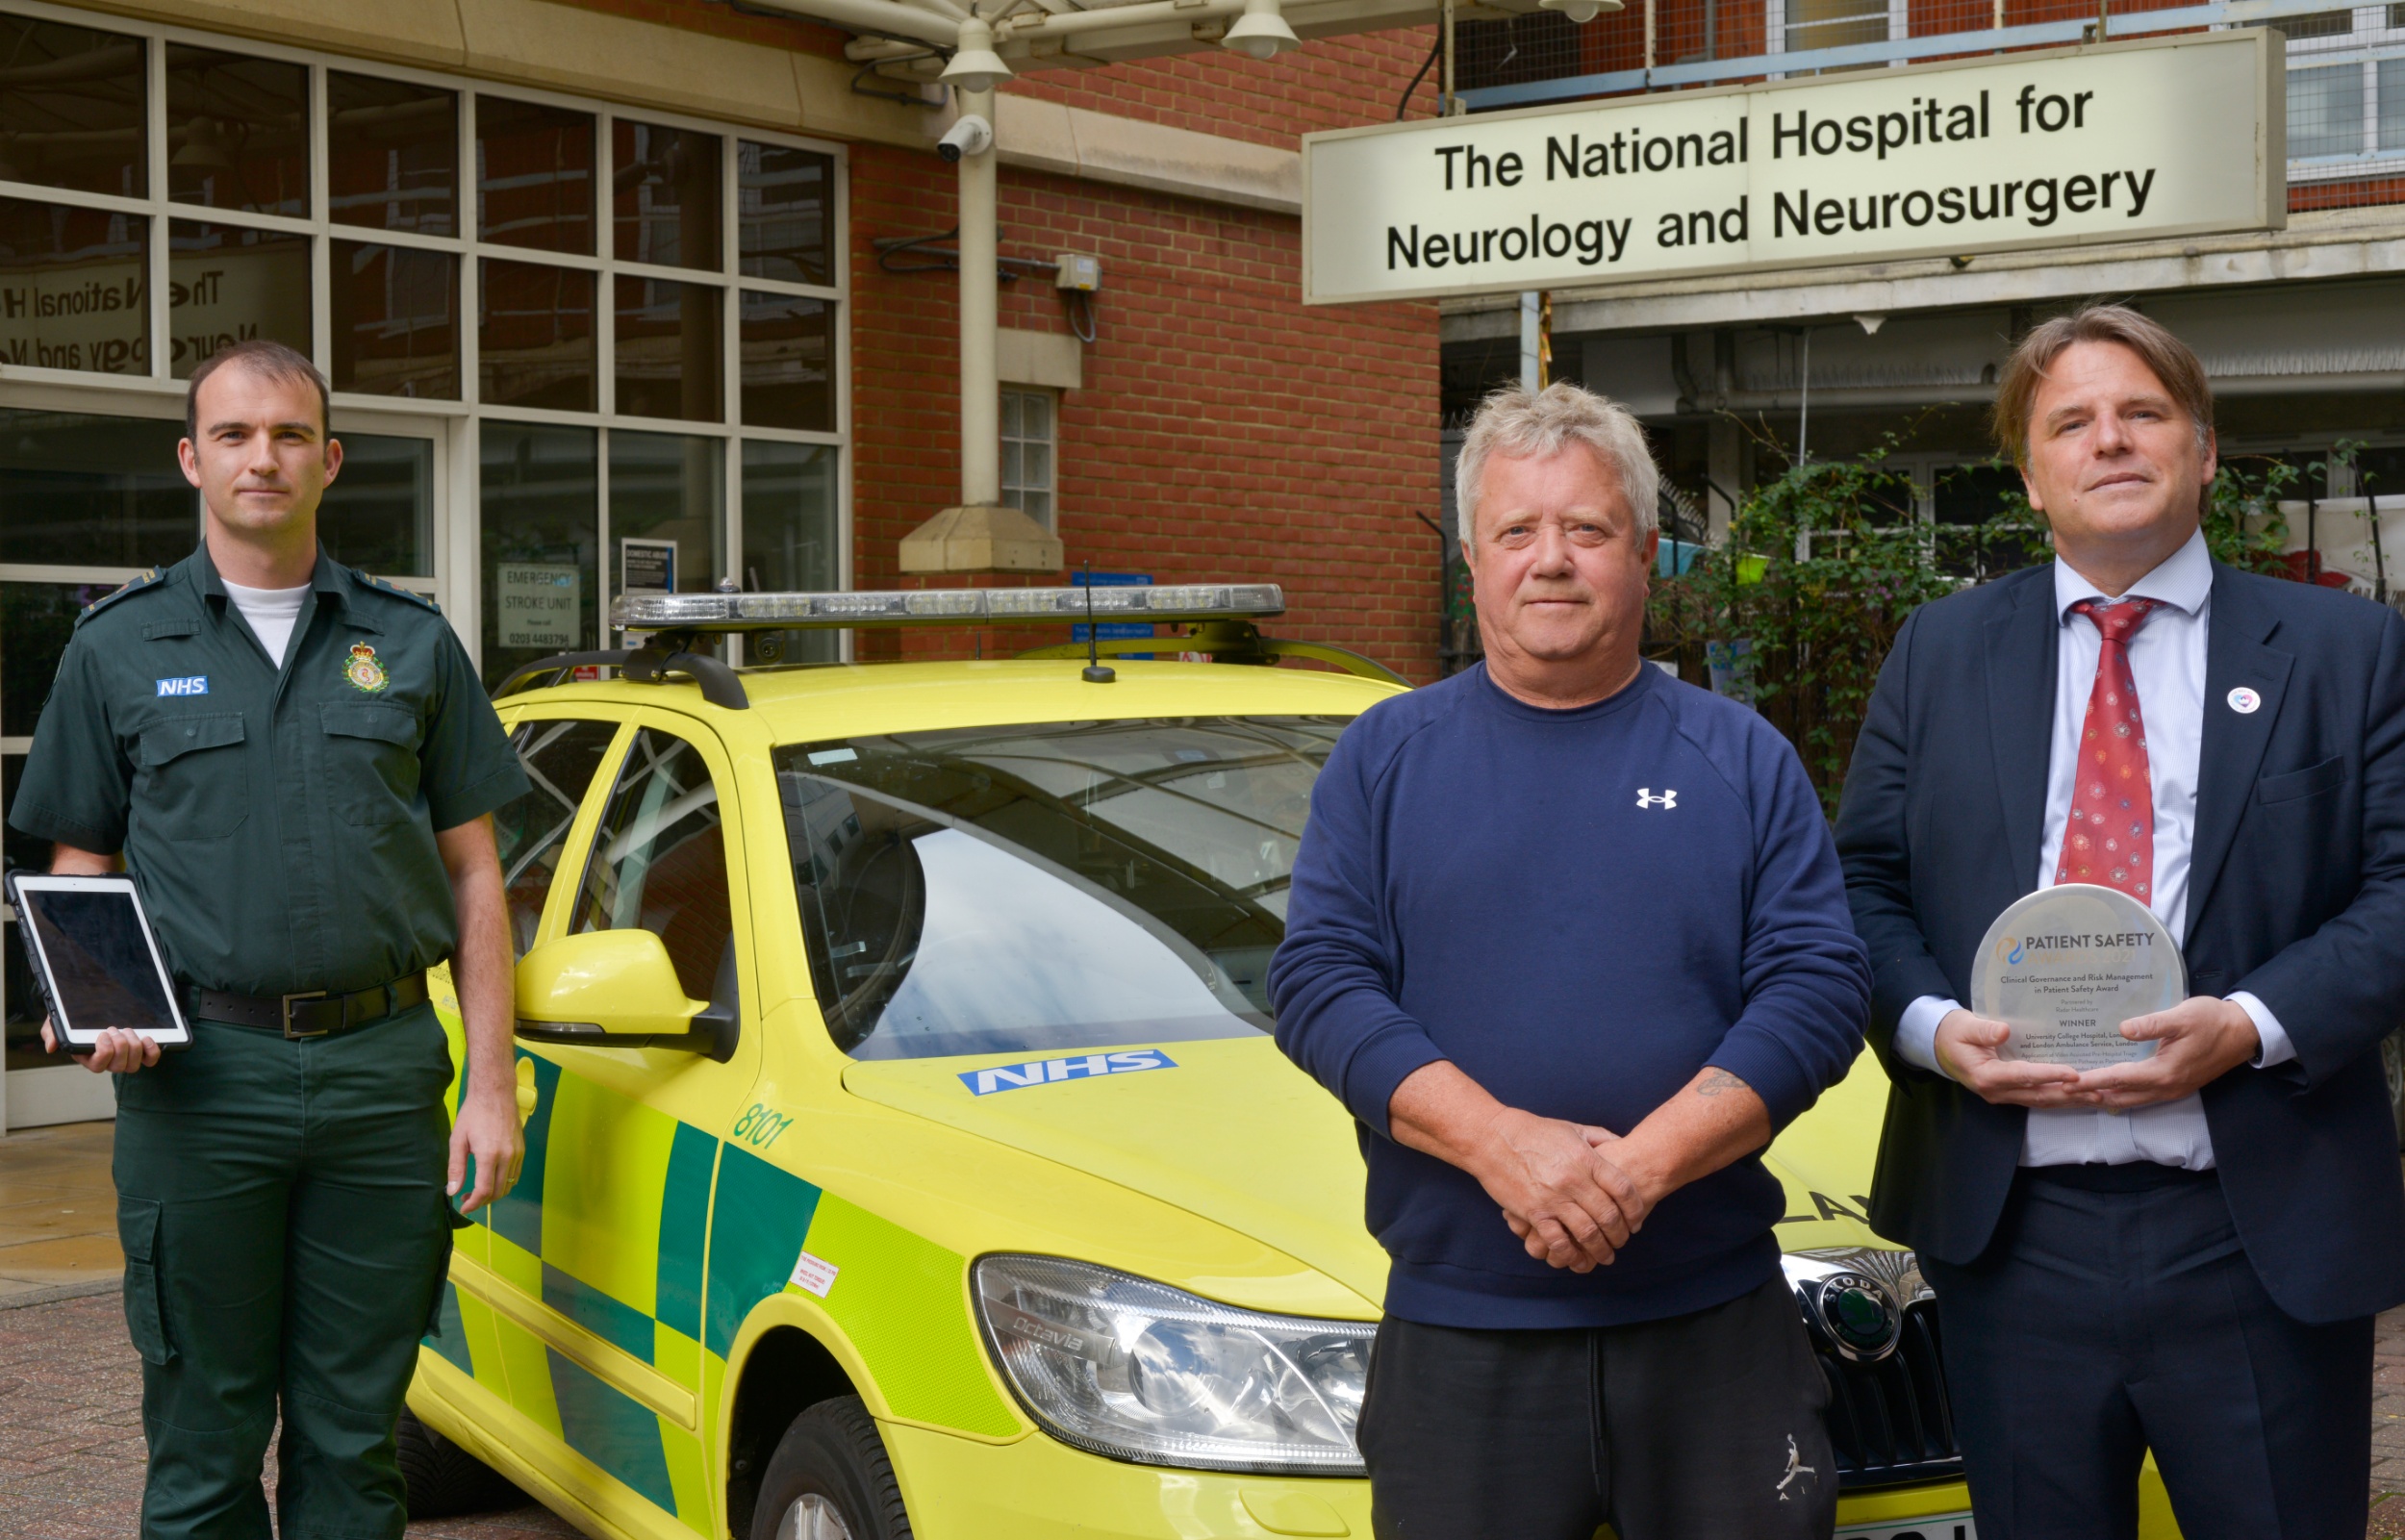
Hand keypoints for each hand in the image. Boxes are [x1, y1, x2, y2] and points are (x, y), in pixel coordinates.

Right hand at [42, 1018, 156, 1074]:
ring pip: (133, 1065)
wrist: (94, 1009)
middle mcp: (107, 1061)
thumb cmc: (74, 1020)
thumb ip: (52, 1033)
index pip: (98, 1066)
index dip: (104, 1053)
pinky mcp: (140, 1052)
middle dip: (121, 1047)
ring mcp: (124, 1058)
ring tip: (128, 1030)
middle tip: (116, 1029)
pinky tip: (146, 1038)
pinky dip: (151, 1051)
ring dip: (134, 1047)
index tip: (102, 1034)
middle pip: (118, 1067)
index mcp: (88, 1057)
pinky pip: (150, 1060)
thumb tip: (51, 1047)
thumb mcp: (58, 1022)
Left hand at [447, 1084, 524, 1214]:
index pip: (484, 1191)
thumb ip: (456, 1167)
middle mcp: (507, 1157)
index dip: (473, 1204)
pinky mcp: (522, 1149)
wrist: (495, 1094)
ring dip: (494, 1193)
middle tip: (467, 1198)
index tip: (463, 1207)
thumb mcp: (458, 1139)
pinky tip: (492, 1177)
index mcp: (489, 1155)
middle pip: (498, 1192)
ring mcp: (518, 1153)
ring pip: (509, 1185)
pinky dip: (504, 1182)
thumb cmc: (474, 1114)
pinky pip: (516, 1174)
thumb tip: (453, 1190)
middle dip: (482, 1201)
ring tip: (478, 1190)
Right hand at [1503, 1128, 1656, 1269]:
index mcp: (1586, 1158)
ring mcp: (1552, 1198)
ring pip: (1587, 1233)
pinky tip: (1577, 1259)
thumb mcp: (1571, 1129)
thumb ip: (1599, 1137)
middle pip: (1608, 1215)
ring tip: (1605, 1257)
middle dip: (1620, 1234)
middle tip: (1622, 1241)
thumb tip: (1621, 1144)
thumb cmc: (1534, 1132)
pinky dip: (1571, 1254)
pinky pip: (1557, 1241)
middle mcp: (1573, 1180)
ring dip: (1600, 1250)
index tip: (1637, 1220)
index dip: (1635, 1208)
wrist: (1492, 1138)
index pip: (1623, 1189)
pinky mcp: (1533, 1212)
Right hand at [1933, 1010, 2083, 1107]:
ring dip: (2069, 1101)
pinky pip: (2037, 1098)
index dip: (2049, 1075)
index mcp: (1985, 1075)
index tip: (2074, 1073)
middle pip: (2038, 1096)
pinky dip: (2059, 1098)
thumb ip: (1983, 1030)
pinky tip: (2078, 1096)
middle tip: (2098, 1092)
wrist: (1939, 1046)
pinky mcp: (2009, 1093)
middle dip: (2069, 1095)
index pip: (2023, 1076)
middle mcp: (1997, 1091)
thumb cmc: (1953, 1033)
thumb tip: (2004, 1030)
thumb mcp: (1964, 1026)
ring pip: (2041, 1101)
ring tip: (2097, 1097)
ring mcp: (2003, 1095)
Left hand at [2072, 996, 2260, 1110]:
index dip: (2092, 1081)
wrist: (2244, 1032)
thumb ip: (2152, 1024)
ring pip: (2133, 1100)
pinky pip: (2144, 1096)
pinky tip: (2112, 1087)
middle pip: (2121, 1096)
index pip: (2118, 1079)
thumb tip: (2123, 1029)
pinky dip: (2124, 1094)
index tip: (2068, 1082)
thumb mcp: (2181, 1017)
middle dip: (2093, 1094)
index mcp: (2164, 1072)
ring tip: (2082, 1092)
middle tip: (2065, 1091)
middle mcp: (2167, 1087)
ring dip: (2107, 1097)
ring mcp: (2173, 1089)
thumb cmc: (2212, 1021)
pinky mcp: (2178, 1085)